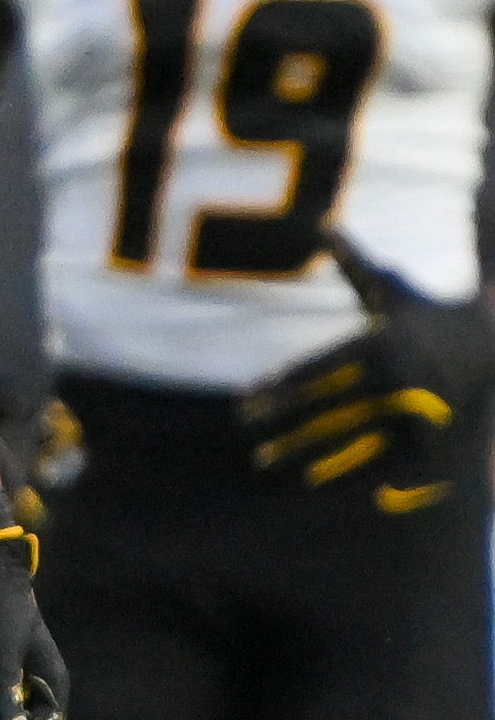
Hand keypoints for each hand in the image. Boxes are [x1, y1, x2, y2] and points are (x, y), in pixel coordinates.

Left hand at [239, 226, 494, 498]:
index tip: (249, 401)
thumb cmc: (426, 312)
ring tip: (283, 473)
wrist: (490, 338)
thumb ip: (354, 263)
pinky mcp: (438, 431)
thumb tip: (324, 225)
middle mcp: (397, 378)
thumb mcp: (391, 288)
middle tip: (253, 447)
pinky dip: (375, 477)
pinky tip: (344, 493)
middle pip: (331, 409)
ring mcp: (419, 409)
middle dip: (289, 430)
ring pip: (360, 440)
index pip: (319, 369)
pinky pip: (398, 459)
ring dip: (320, 459)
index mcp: (378, 343)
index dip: (282, 388)